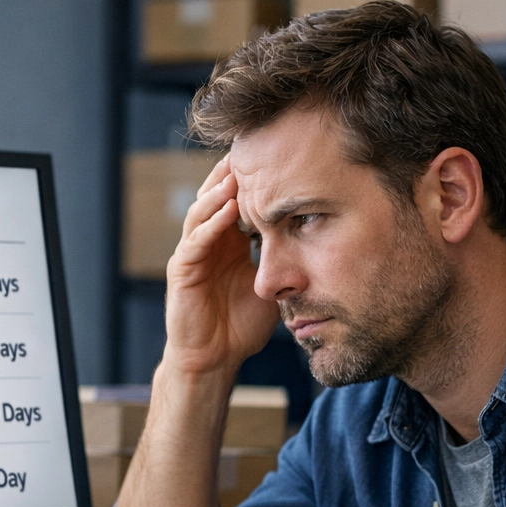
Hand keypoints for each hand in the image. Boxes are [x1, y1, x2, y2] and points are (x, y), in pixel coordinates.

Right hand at [163, 156, 279, 376]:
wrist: (215, 360)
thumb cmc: (242, 325)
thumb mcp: (273, 284)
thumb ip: (287, 259)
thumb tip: (324, 239)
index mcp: (229, 241)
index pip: (238, 198)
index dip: (254, 178)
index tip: (278, 154)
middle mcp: (208, 241)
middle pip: (216, 194)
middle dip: (233, 172)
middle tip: (254, 147)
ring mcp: (192, 254)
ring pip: (202, 211)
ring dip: (219, 191)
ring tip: (238, 172)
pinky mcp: (181, 272)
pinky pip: (195, 241)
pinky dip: (211, 224)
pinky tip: (227, 209)